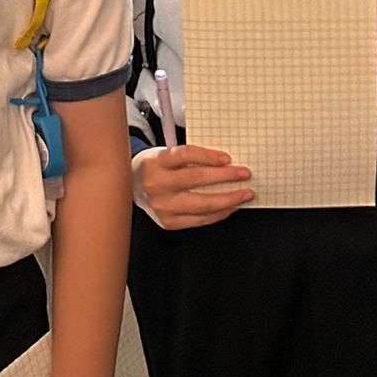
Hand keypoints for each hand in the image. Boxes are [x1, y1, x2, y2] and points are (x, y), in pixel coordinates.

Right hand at [132, 142, 252, 228]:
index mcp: (156, 162)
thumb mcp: (165, 155)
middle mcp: (157, 184)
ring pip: (202, 204)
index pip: (185, 154)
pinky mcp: (168, 222)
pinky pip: (200, 219)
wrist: (132, 187)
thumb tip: (224, 162)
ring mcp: (162, 206)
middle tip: (244, 174)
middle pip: (197, 179)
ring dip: (228, 199)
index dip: (208, 156)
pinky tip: (229, 207)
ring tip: (243, 194)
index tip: (227, 158)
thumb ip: (189, 158)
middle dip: (225, 177)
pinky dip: (218, 213)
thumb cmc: (156, 168)